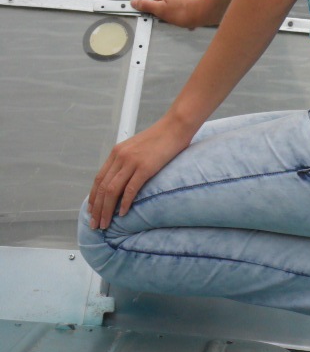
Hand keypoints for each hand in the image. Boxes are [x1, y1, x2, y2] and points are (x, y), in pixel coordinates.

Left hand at [87, 115, 192, 229]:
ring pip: (112, 190)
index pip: (99, 179)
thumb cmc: (160, 138)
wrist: (175, 126)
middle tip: (95, 224)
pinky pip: (131, 189)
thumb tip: (120, 180)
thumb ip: (126, 161)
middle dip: (97, 209)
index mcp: (117, 152)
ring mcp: (132, 161)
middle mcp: (120, 156)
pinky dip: (125, 203)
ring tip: (105, 224)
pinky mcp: (146, 167)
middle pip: (103, 187)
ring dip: (107, 210)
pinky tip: (122, 213)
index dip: (93, 198)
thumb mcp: (136, 147)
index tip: (91, 212)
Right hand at [131, 0, 206, 28]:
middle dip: (172, 13)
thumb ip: (146, 6)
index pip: (157, 1)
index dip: (160, 12)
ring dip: (181, 14)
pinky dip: (189, 12)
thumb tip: (134, 1)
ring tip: (187, 21)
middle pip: (168, 3)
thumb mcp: (161, 10)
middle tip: (177, 20)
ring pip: (179, 5)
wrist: (207, 9)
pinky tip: (193, 19)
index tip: (166, 17)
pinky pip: (189, 5)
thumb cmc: (184, 11)